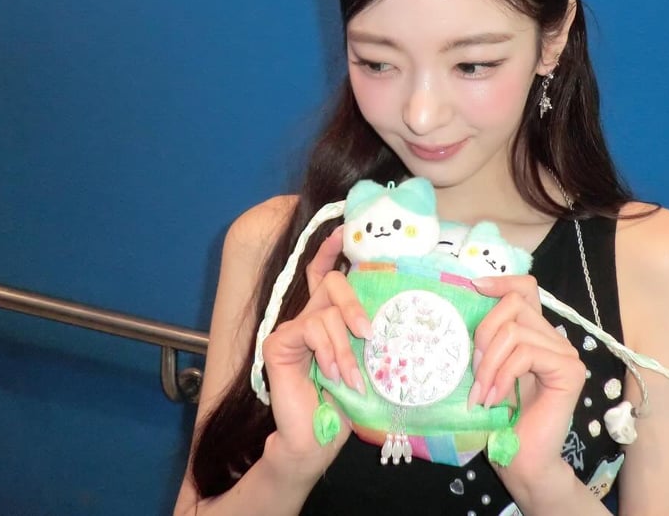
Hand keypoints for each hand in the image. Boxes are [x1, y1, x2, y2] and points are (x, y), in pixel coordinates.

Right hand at [260, 227, 371, 474]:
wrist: (316, 439)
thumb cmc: (344, 402)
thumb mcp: (364, 361)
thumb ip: (367, 334)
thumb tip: (390, 315)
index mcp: (328, 318)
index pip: (326, 274)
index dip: (332, 250)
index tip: (343, 230)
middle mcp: (308, 316)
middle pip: (332, 282)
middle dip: (354, 304)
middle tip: (369, 333)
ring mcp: (291, 327)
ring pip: (326, 311)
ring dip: (344, 347)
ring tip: (350, 377)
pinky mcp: (278, 340)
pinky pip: (310, 328)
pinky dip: (326, 350)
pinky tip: (329, 373)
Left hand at [469, 273, 585, 491]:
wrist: (522, 460)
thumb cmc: (501, 419)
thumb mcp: (487, 368)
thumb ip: (487, 339)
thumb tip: (468, 302)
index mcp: (535, 333)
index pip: (526, 288)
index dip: (501, 281)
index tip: (473, 287)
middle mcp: (554, 338)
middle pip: (514, 304)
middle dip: (484, 334)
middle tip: (474, 374)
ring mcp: (565, 353)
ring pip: (515, 331)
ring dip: (489, 364)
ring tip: (481, 394)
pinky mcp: (570, 371)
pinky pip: (526, 354)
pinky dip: (503, 375)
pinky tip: (495, 399)